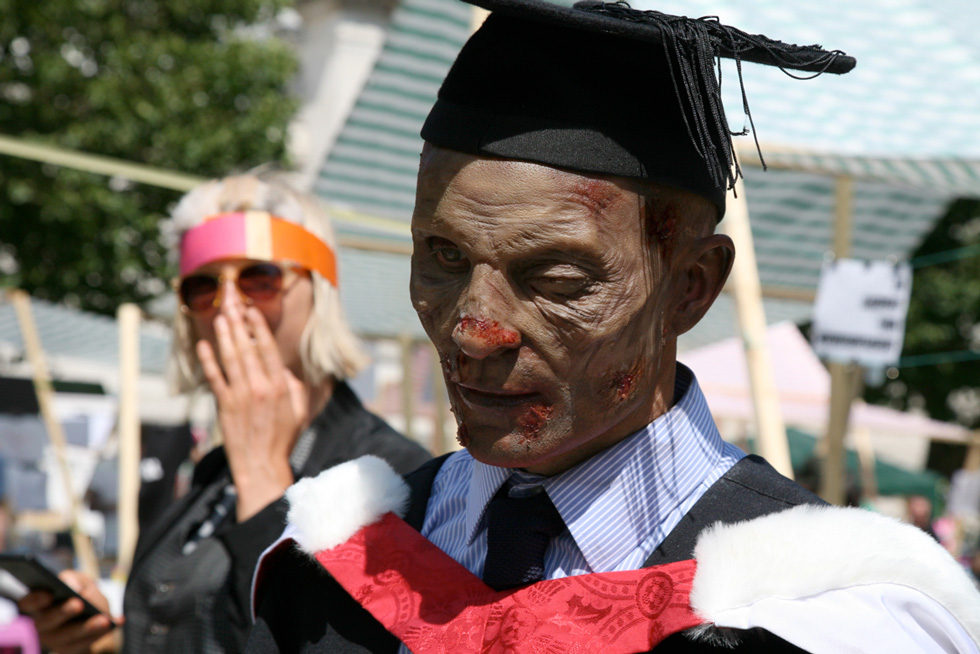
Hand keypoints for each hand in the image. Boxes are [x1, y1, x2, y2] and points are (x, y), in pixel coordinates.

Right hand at [18, 570, 119, 653]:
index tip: (49, 594)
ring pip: (68, 637)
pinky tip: (117, 622)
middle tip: (78, 604)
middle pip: (48, 621)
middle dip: (64, 612)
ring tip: (104, 620)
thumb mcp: (79, 581)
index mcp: (39, 604)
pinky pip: (84, 645)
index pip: (28, 602)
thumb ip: (74, 579)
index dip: (36, 599)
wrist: (92, 616)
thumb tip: (74, 587)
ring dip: (87, 628)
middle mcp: (43, 624)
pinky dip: (102, 633)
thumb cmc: (81, 593)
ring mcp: (55, 640)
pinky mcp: (70, 650)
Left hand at [197, 305, 309, 520]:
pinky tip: (203, 345)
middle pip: (246, 348)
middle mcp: (259, 387)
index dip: (258, 327)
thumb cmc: (283, 439)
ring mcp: (239, 395)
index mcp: (280, 386)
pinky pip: (214, 378)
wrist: (261, 465)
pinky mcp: (224, 406)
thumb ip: (294, 387)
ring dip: (224, 335)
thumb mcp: (299, 411)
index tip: (251, 310)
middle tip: (230, 303)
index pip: (268, 349)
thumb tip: (285, 371)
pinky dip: (208, 360)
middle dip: (238, 323)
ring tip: (219, 316)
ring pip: (229, 358)